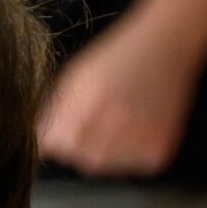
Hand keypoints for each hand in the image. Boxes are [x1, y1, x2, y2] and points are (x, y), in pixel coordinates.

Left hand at [38, 17, 201, 176]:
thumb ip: (54, 111)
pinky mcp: (157, 152)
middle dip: (81, 143)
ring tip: (121, 116)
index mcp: (82, 110)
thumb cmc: (117, 56)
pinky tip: (139, 123)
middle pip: (79, 158)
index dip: (58, 134)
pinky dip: (132, 150)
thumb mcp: (75, 77)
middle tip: (102, 113)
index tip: (70, 120)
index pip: (53, 146)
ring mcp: (134, 144)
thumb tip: (39, 143)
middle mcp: (109, 130)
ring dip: (107, 148)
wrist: (167, 43)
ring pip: (105, 164)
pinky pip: (132, 165)